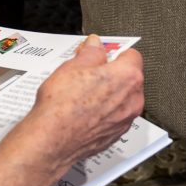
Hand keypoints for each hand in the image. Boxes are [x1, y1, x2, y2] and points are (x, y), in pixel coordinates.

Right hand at [20, 34, 143, 174]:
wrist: (52, 139)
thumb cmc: (62, 104)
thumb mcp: (72, 66)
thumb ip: (91, 53)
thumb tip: (96, 46)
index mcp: (127, 77)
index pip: (131, 55)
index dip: (113, 53)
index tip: (101, 56)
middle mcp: (133, 100)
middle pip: (128, 79)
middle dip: (111, 75)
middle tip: (88, 74)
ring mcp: (125, 120)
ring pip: (121, 100)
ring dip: (108, 95)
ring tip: (82, 95)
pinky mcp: (115, 135)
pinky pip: (114, 118)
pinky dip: (103, 113)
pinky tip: (83, 113)